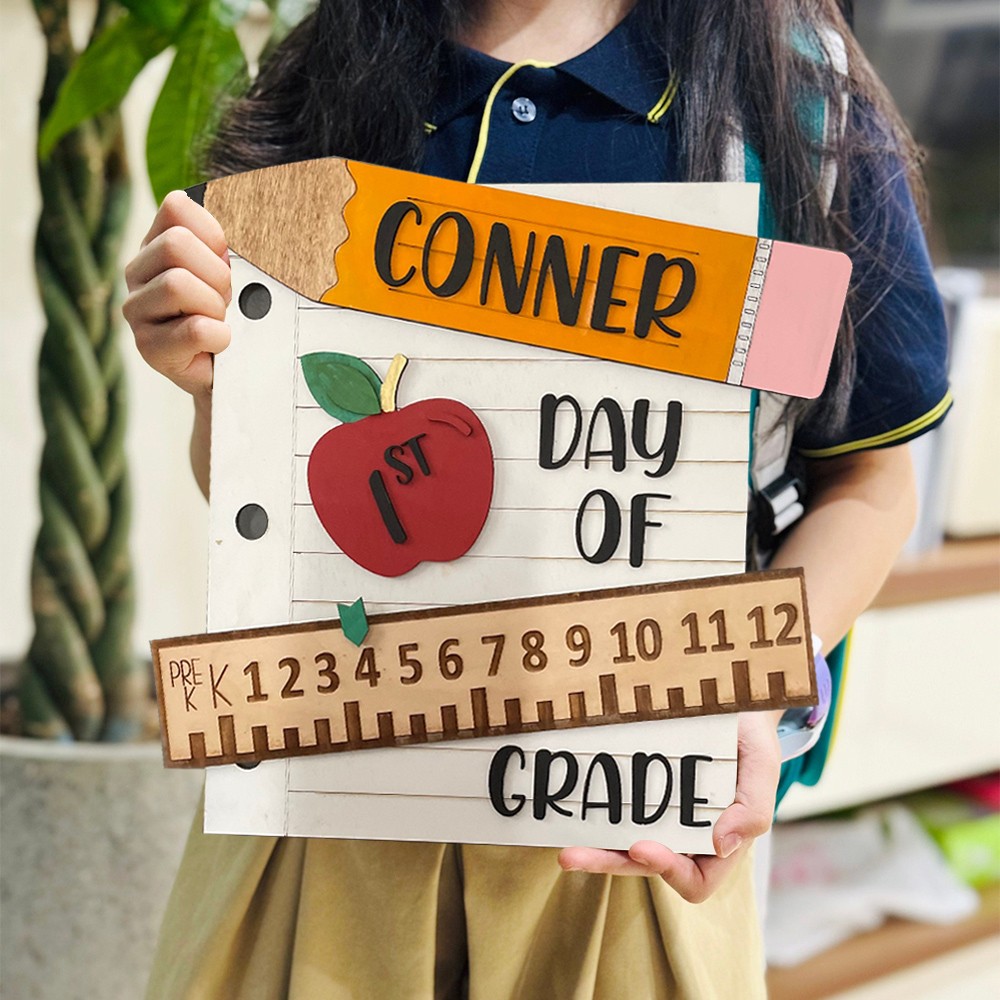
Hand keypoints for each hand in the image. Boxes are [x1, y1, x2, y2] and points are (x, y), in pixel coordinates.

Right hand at [123, 190, 231, 399]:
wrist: (233, 373)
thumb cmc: (237, 315)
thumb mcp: (239, 271)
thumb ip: (235, 245)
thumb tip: (257, 228)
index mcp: (158, 243)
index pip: (176, 206)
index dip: (213, 233)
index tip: (227, 261)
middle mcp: (137, 271)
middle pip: (175, 245)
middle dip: (216, 274)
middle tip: (227, 300)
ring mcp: (136, 310)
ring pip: (178, 284)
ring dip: (215, 306)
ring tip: (220, 321)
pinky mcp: (148, 347)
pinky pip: (193, 329)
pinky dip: (218, 336)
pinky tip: (219, 343)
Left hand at [557, 711, 780, 902]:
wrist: (727, 698)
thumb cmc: (749, 737)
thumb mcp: (762, 766)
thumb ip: (753, 809)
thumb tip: (721, 846)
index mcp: (720, 842)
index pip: (695, 880)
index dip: (668, 871)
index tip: (641, 846)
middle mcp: (686, 836)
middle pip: (645, 866)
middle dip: (610, 865)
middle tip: (573, 856)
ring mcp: (660, 816)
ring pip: (624, 847)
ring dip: (595, 851)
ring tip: (566, 849)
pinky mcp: (640, 793)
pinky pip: (617, 813)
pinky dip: (595, 818)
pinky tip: (573, 810)